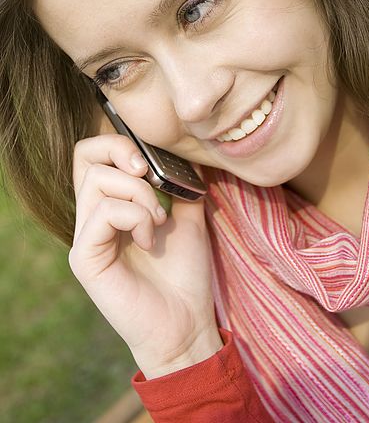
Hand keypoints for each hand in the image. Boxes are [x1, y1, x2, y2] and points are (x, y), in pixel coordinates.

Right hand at [69, 134, 221, 377]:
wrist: (186, 322)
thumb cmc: (185, 272)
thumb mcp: (187, 217)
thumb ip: (178, 185)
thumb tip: (180, 154)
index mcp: (111, 205)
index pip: (91, 156)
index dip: (116, 143)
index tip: (149, 160)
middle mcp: (91, 217)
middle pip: (84, 157)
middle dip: (122, 153)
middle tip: (149, 174)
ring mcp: (85, 237)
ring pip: (97, 180)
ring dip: (140, 194)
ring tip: (159, 222)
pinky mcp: (85, 257)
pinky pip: (104, 213)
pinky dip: (136, 217)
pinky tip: (150, 240)